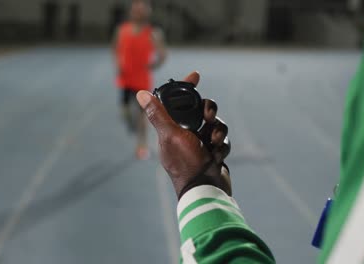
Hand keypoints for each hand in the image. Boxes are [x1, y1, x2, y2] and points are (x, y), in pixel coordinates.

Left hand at [136, 72, 230, 198]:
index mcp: (173, 128)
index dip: (187, 87)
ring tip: (213, 143)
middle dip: (209, 111)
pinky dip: (222, 146)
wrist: (206, 190)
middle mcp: (186, 134)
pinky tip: (217, 157)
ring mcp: (201, 144)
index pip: (179, 101)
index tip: (195, 76)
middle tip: (209, 117)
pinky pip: (223, 140)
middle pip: (202, 110)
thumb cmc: (186, 163)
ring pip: (216, 124)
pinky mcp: (213, 152)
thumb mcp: (170, 135)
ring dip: (218, 131)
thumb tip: (140, 93)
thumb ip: (158, 114)